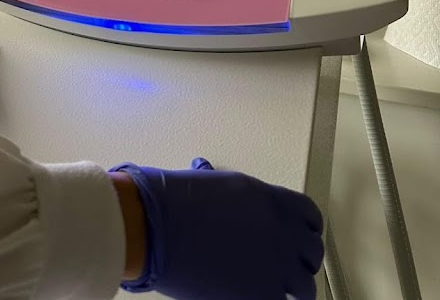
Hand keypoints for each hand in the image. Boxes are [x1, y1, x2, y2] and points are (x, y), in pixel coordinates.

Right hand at [110, 158, 323, 299]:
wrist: (159, 227)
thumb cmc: (176, 200)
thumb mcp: (214, 184)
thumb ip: (235, 197)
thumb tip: (219, 186)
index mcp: (271, 200)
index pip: (309, 216)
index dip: (306, 230)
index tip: (299, 238)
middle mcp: (282, 232)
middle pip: (312, 253)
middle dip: (302, 261)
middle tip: (288, 267)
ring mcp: (275, 266)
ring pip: (305, 287)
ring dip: (293, 288)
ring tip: (276, 290)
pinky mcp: (262, 296)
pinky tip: (261, 298)